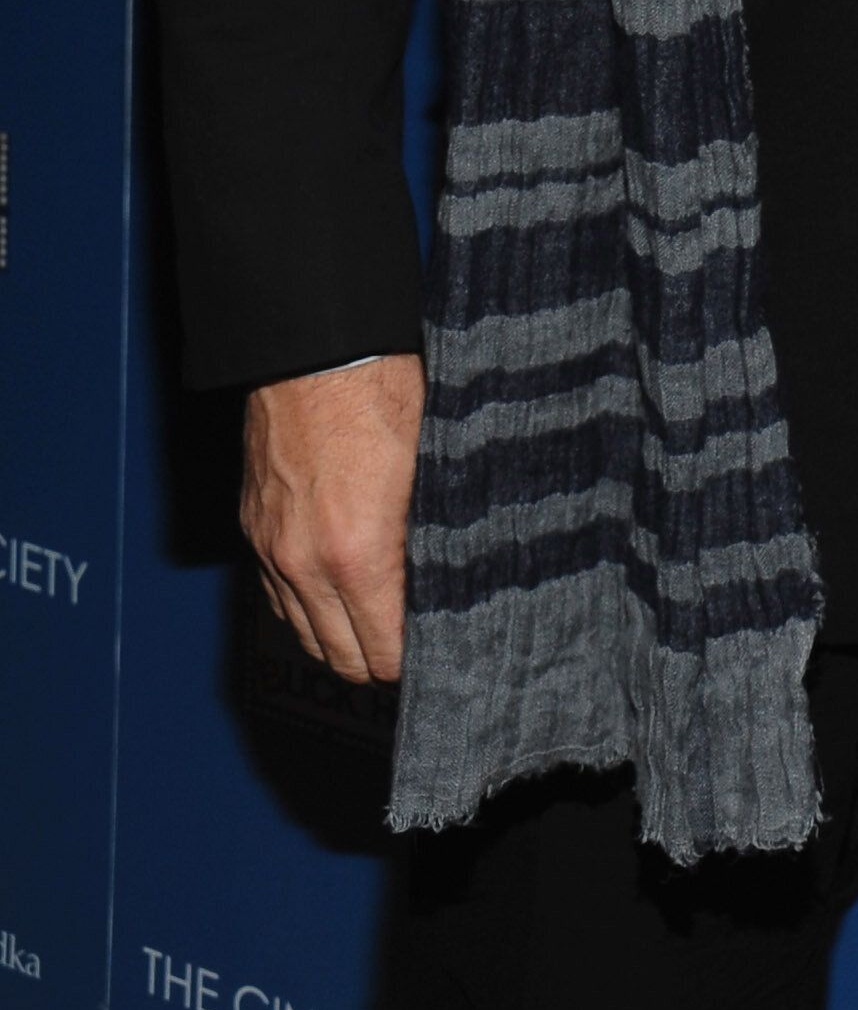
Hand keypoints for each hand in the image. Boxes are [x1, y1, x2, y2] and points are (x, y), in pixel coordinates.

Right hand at [240, 352, 423, 683]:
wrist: (313, 349)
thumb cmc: (381, 396)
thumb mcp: (431, 471)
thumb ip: (431, 542)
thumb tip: (451, 585)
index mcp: (356, 555)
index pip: (383, 652)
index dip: (414, 659)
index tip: (438, 648)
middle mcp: (304, 564)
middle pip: (340, 658)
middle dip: (377, 659)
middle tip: (412, 642)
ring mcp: (271, 549)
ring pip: (303, 633)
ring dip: (339, 637)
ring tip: (379, 621)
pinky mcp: (253, 529)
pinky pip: (276, 596)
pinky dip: (306, 606)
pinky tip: (339, 589)